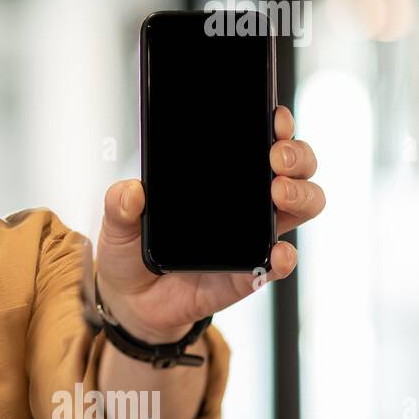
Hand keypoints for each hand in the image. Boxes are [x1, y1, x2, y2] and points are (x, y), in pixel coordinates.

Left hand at [94, 105, 324, 342]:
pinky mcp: (248, 273)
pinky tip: (276, 252)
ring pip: (301, 207)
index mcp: (219, 178)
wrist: (131, 299)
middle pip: (295, 168)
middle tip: (274, 159)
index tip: (274, 119)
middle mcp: (245, 202)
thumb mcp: (117, 221)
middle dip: (296, 155)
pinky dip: (283, 258)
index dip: (276, 125)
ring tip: (278, 194)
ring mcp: (251, 236)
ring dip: (301, 195)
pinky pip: (277, 264)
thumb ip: (119, 204)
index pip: (258, 141)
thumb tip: (132, 191)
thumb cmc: (132, 249)